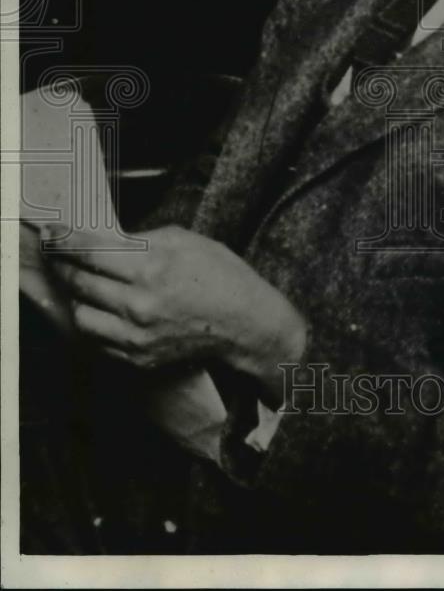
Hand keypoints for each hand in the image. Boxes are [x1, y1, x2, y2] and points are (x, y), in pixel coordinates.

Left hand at [49, 225, 305, 402]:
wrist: (245, 323)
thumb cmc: (221, 276)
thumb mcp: (184, 240)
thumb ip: (140, 240)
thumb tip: (107, 242)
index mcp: (150, 268)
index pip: (89, 251)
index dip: (64, 240)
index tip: (51, 234)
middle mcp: (138, 304)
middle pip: (79, 282)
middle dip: (64, 265)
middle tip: (60, 255)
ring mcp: (136, 335)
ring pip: (80, 315)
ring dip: (77, 297)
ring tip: (83, 284)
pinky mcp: (137, 356)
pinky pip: (97, 340)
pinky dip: (94, 321)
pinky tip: (102, 307)